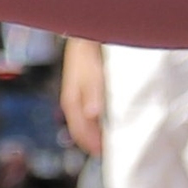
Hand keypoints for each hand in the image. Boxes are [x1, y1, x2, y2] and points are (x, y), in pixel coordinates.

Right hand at [56, 37, 106, 157]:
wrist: (84, 32)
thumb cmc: (88, 50)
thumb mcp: (92, 70)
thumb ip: (92, 91)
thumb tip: (92, 113)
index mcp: (71, 101)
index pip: (80, 133)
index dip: (93, 146)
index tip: (109, 155)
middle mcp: (73, 101)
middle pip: (82, 130)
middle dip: (96, 141)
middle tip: (115, 150)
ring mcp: (79, 95)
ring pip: (87, 122)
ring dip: (99, 131)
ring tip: (116, 137)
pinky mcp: (86, 88)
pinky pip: (91, 112)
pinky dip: (101, 120)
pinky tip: (113, 118)